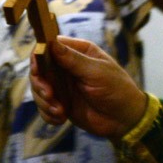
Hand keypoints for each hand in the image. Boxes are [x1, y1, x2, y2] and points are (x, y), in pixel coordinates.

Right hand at [30, 36, 147, 138]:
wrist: (124, 119)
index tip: (37, 70)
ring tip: (61, 111)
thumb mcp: (96, 72)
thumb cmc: (117, 89)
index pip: (49, 46)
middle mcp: (66, 67)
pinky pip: (44, 107)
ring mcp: (63, 86)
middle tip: (50, 95)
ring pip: (39, 90)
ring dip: (45, 102)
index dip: (38, 55)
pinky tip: (61, 118)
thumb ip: (73, 59)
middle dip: (40, 84)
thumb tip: (51, 43)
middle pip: (39, 69)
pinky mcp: (61, 103)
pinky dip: (48, 114)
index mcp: (77, 52)